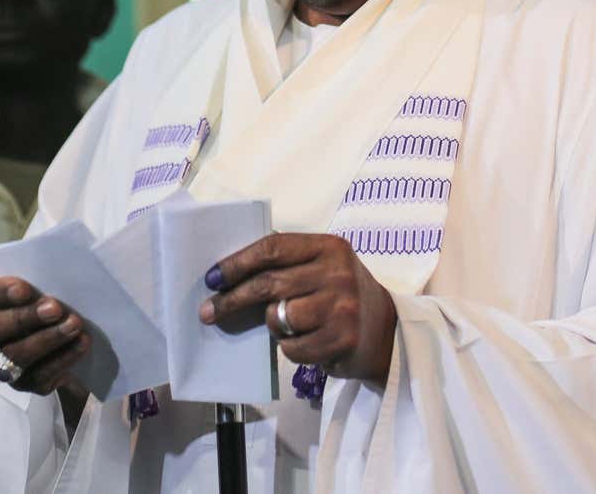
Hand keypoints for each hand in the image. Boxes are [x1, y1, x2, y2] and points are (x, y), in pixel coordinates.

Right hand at [0, 276, 90, 394]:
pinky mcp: (23, 384)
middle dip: (24, 318)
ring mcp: (0, 364)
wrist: (56, 345)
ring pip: (16, 355)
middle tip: (55, 308)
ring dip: (48, 338)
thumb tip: (53, 290)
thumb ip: (36, 287)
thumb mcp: (35, 292)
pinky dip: (64, 357)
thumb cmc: (40, 306)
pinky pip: (40, 375)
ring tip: (74, 324)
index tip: (24, 288)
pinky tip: (81, 343)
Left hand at [200, 233, 395, 382]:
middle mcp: (337, 273)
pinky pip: (292, 347)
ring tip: (285, 327)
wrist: (387, 333)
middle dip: (232, 299)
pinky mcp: (342, 339)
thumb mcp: (320, 269)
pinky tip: (304, 343)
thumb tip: (225, 279)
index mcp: (328, 247)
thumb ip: (285, 267)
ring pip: (278, 316)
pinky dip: (289, 348)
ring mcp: (342, 306)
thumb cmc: (339, 297)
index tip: (211, 278)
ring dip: (271, 325)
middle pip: (268, 283)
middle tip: (208, 311)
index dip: (237, 263)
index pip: (272, 248)